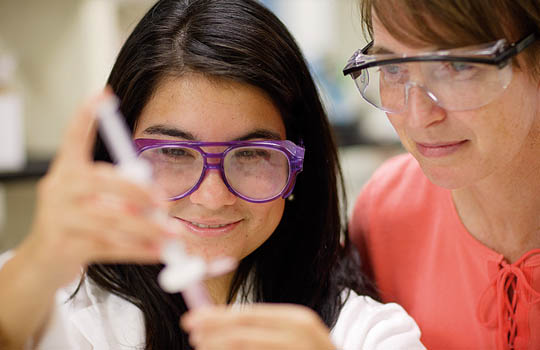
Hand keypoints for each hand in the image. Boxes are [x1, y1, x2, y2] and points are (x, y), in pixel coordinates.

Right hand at [18, 90, 179, 286]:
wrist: (43, 262)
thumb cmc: (77, 224)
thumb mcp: (91, 201)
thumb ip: (118, 194)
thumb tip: (158, 201)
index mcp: (67, 172)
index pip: (72, 139)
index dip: (85, 116)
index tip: (102, 95)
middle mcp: (58, 190)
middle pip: (101, 182)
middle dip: (138, 192)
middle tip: (164, 203)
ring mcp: (58, 218)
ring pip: (110, 220)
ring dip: (147, 229)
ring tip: (173, 234)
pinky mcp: (64, 246)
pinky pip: (109, 247)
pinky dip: (138, 250)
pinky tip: (158, 252)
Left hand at [181, 304, 335, 349]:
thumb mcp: (293, 334)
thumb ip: (262, 327)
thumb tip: (218, 323)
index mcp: (297, 319)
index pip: (249, 315)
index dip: (217, 317)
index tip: (192, 319)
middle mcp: (300, 334)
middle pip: (245, 334)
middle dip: (213, 334)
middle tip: (191, 334)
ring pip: (248, 349)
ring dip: (220, 348)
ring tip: (201, 346)